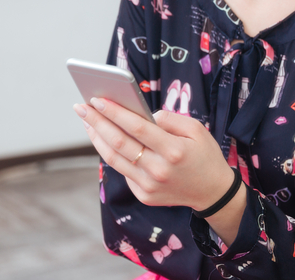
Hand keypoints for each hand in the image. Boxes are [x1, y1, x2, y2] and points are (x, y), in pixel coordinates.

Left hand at [75, 98, 233, 210]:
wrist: (212, 192)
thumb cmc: (204, 154)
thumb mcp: (196, 129)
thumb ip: (170, 119)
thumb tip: (143, 114)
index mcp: (173, 150)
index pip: (137, 127)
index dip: (115, 112)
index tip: (98, 99)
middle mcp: (158, 170)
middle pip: (119, 143)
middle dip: (97, 122)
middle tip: (81, 107)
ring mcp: (149, 185)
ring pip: (114, 159)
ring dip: (97, 138)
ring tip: (87, 122)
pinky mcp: (144, 195)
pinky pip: (123, 171)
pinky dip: (111, 154)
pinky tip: (104, 140)